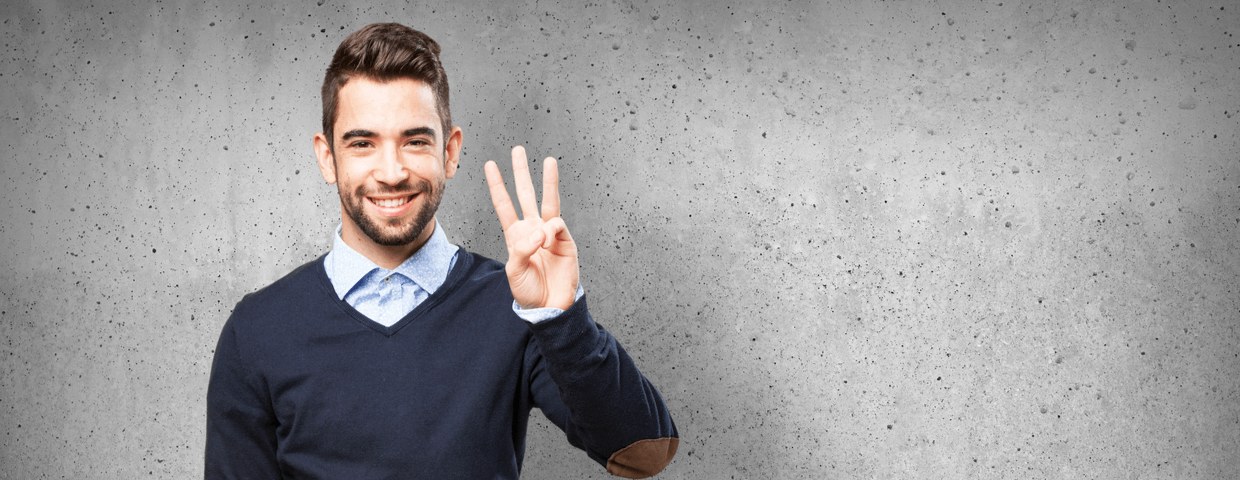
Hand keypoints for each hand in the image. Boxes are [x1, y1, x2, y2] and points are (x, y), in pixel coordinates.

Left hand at [485, 146, 579, 310]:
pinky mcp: (565, 240)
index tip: (490, 166)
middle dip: (521, 173)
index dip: (497, 186)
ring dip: (548, 181)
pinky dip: (550, 231)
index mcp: (515, 236)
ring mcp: (550, 233)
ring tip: (549, 161)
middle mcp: (533, 229)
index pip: (504, 205)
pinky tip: (546, 242)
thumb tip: (539, 231)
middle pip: (525, 194)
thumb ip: (522, 249)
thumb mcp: (514, 271)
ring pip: (548, 200)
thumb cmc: (529, 291)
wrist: (550, 306)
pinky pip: (557, 225)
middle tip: (517, 151)